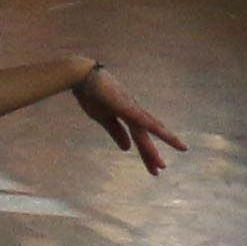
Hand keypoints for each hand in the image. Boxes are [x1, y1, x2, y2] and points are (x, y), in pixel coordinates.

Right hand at [70, 68, 186, 174]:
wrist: (82, 75)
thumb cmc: (92, 94)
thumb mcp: (103, 118)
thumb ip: (116, 132)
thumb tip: (127, 148)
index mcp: (128, 117)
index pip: (140, 138)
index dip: (147, 153)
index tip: (156, 168)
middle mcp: (133, 112)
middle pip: (144, 137)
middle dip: (151, 154)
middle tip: (161, 170)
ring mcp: (130, 107)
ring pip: (146, 129)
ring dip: (153, 144)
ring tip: (164, 159)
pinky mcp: (124, 104)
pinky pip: (138, 117)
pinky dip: (149, 125)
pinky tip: (159, 131)